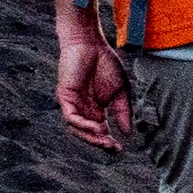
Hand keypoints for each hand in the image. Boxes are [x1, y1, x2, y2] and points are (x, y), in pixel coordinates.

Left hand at [56, 32, 131, 152]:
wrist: (90, 43)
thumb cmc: (105, 63)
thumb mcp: (121, 91)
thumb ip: (123, 112)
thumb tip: (127, 133)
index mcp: (96, 109)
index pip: (100, 132)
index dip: (108, 142)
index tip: (121, 149)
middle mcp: (83, 110)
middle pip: (88, 134)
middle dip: (100, 143)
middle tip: (113, 148)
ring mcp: (72, 104)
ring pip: (77, 129)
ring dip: (91, 137)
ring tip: (106, 139)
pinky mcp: (65, 97)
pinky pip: (71, 117)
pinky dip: (83, 125)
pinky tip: (98, 127)